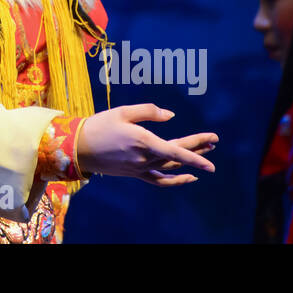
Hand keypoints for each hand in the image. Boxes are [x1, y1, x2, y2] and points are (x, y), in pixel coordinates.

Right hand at [76, 104, 217, 185]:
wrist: (79, 148)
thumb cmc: (100, 125)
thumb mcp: (123, 111)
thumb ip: (149, 111)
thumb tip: (171, 116)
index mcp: (143, 141)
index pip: (176, 149)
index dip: (196, 149)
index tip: (212, 146)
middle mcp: (145, 158)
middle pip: (177, 156)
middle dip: (198, 148)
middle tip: (214, 140)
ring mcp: (141, 169)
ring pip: (171, 168)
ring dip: (190, 161)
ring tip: (206, 151)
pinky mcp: (136, 174)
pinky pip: (160, 181)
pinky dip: (176, 180)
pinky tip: (189, 177)